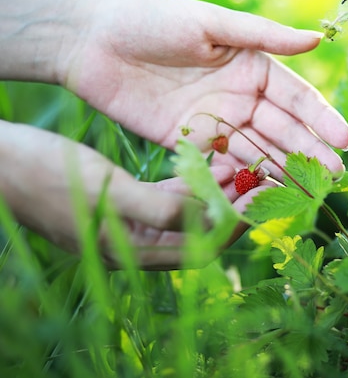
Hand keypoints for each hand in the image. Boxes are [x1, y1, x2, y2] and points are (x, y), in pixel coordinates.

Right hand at [0, 121, 263, 268]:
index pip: (200, 249)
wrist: (0, 160)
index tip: (260, 201)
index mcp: (130, 249)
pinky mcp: (123, 199)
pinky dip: (190, 182)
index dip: (234, 228)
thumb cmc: (45, 174)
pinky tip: (210, 163)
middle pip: (199, 232)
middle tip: (260, 181)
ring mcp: (128, 220)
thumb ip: (158, 209)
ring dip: (215, 192)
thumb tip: (209, 219)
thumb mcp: (107, 191)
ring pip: (186, 212)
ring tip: (241, 168)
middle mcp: (134, 241)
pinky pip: (167, 196)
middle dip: (232, 208)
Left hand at [61, 0, 347, 181]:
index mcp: (251, 66)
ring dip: (283, 172)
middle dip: (308, 153)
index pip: (295, 98)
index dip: (321, 119)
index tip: (344, 141)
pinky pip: (222, 165)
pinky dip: (242, 180)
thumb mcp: (210, 23)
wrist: (90, 41)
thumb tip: (316, 40)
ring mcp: (216, 122)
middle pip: (282, 130)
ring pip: (257, 152)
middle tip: (333, 177)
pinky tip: (263, 197)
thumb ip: (262, 36)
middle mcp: (239, 97)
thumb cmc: (150, 19)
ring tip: (309, 193)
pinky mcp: (188, 144)